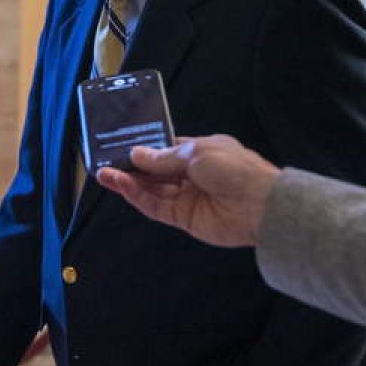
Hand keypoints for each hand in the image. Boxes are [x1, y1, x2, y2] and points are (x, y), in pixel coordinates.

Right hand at [96, 134, 279, 246]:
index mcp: (200, 152)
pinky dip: (138, 197)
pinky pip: (156, 207)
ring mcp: (188, 197)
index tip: (121, 146)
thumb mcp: (197, 152)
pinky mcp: (184, 218)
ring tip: (105, 174)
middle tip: (105, 161)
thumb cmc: (235, 169)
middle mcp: (192, 175)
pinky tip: (122, 186)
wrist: (260, 206)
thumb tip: (138, 154)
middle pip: (156, 172)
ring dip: (128, 182)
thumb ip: (164, 157)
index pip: (166, 150)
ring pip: (152, 190)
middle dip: (132, 167)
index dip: (145, 149)